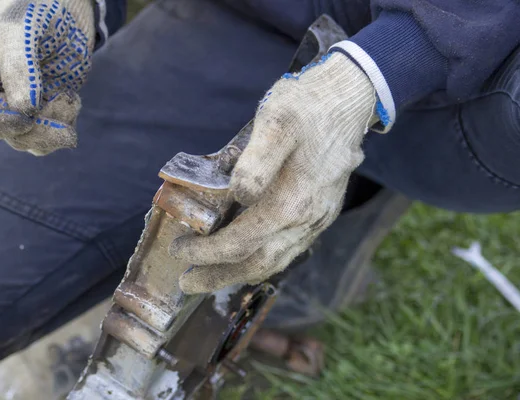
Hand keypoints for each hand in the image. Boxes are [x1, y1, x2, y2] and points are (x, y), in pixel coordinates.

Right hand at [0, 0, 94, 154]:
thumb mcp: (19, 31)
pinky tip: (71, 97)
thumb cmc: (32, 10)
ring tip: (67, 96)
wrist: (66, 7)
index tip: (26, 116)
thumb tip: (24, 109)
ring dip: (56, 125)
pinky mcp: (45, 109)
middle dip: (39, 126)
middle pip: (8, 134)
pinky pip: (52, 135)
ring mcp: (19, 106)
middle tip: (64, 103)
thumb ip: (19, 68)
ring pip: (32, 140)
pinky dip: (66, 123)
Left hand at [170, 53, 376, 293]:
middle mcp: (308, 219)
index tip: (179, 250)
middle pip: (258, 263)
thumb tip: (239, 194)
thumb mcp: (277, 122)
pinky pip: (291, 249)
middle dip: (220, 275)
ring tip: (212, 276)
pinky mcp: (323, 213)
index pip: (241, 242)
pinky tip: (250, 255)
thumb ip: (257, 161)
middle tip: (188, 283)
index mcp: (292, 202)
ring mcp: (318, 219)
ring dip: (241, 273)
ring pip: (277, 261)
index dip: (207, 252)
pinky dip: (264, 259)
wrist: (349, 98)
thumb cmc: (307, 106)